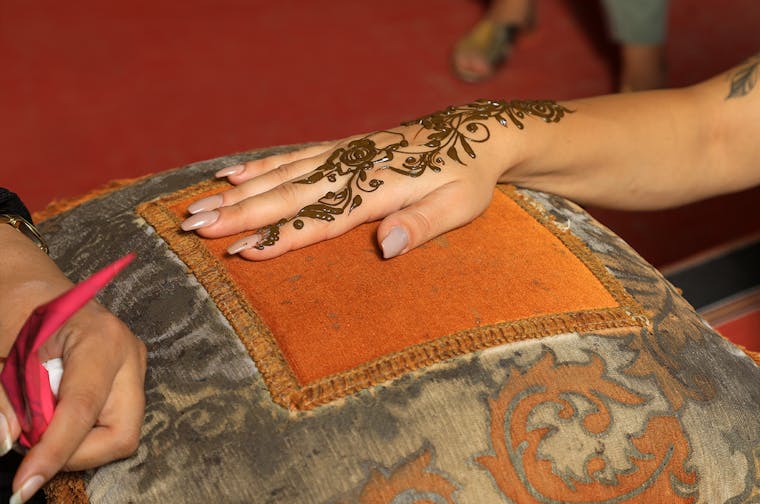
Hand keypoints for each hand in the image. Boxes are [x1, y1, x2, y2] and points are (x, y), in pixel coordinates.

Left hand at [0, 227, 145, 502]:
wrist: (32, 285)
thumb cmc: (14, 309)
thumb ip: (4, 399)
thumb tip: (8, 443)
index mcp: (100, 339)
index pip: (82, 410)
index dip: (54, 452)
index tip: (25, 484)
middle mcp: (129, 355)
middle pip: (120, 434)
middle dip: (75, 454)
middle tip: (33, 450)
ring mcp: (135, 368)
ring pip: (120, 435)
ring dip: (76, 444)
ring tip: (40, 421)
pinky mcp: (130, 380)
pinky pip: (112, 424)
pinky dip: (80, 433)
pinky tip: (55, 414)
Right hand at [181, 100, 570, 259]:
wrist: (474, 134)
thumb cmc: (467, 177)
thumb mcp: (460, 207)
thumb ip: (421, 225)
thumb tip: (384, 245)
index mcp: (380, 189)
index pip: (322, 218)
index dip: (281, 236)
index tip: (240, 250)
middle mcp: (353, 168)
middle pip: (289, 194)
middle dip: (240, 212)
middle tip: (193, 227)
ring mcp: (344, 155)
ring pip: (283, 174)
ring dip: (240, 192)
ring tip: (198, 205)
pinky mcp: (343, 149)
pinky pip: (295, 156)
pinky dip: (262, 166)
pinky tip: (234, 174)